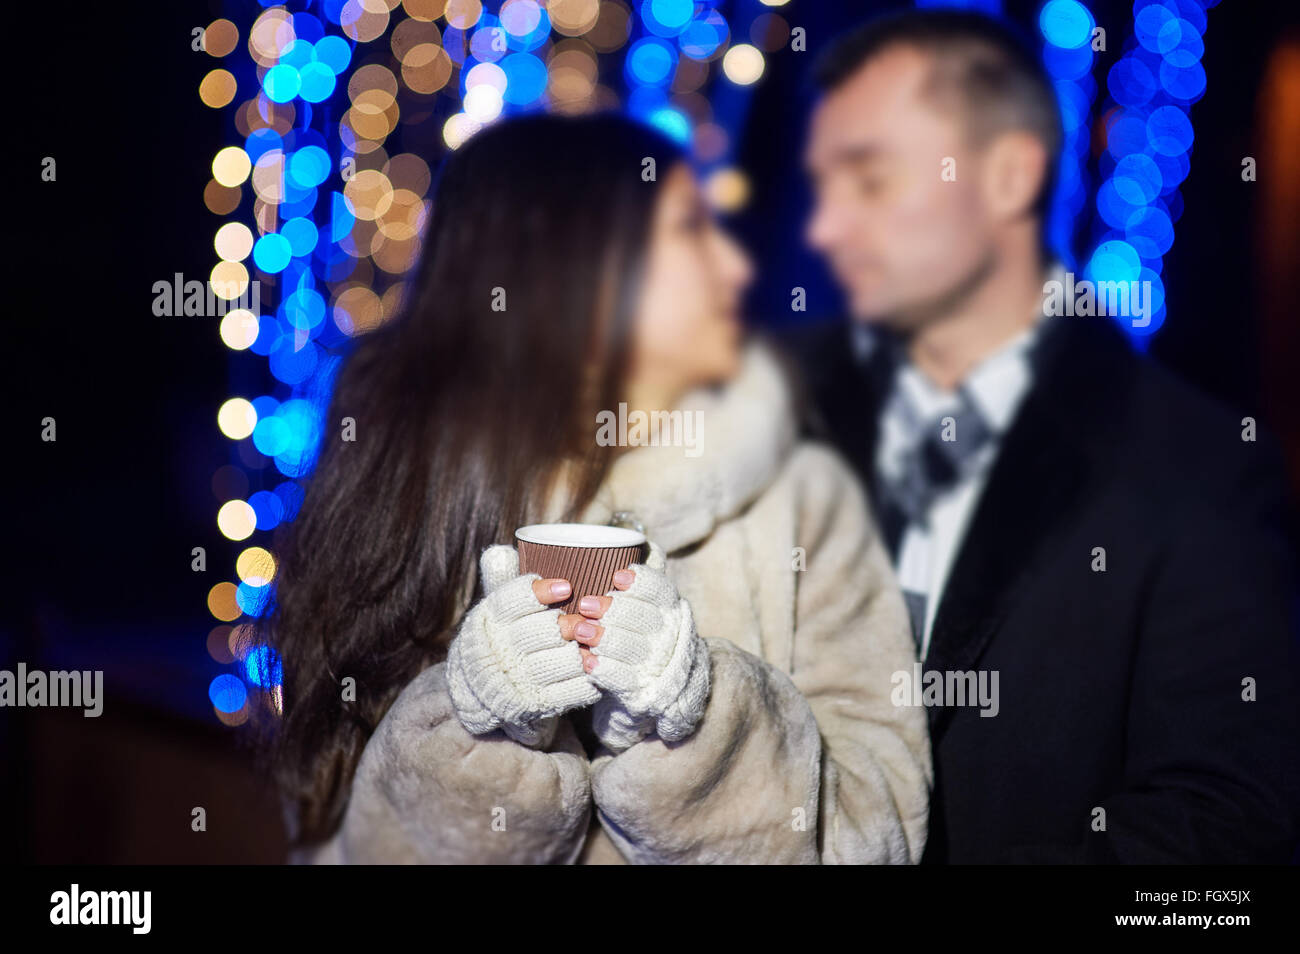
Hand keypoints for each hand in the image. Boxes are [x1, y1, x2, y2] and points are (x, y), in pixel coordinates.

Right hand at [446, 545, 600, 745]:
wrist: (486, 692)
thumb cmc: (503, 638)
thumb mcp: (496, 611)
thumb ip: (501, 580)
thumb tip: (503, 550)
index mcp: (487, 619)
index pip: (512, 600)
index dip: (540, 592)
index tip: (567, 586)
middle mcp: (497, 650)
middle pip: (542, 630)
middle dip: (572, 623)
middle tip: (591, 619)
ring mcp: (513, 680)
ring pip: (561, 660)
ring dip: (585, 650)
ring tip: (601, 642)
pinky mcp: (531, 705)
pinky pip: (569, 691)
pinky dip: (589, 679)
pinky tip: (599, 669)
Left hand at [565, 541, 710, 751]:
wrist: (660, 685)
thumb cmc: (638, 631)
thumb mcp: (644, 605)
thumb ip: (635, 581)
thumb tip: (630, 539)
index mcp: (670, 607)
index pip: (661, 590)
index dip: (641, 582)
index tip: (617, 577)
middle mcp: (670, 634)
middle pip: (644, 619)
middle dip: (615, 611)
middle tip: (586, 605)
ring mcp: (659, 663)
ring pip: (634, 648)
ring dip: (606, 639)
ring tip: (580, 632)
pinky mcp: (645, 690)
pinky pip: (626, 679)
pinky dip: (606, 670)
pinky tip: (587, 663)